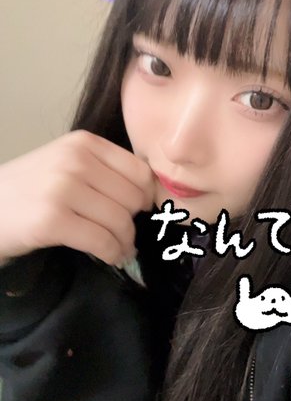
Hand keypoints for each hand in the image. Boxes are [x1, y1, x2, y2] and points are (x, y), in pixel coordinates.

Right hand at [0, 130, 154, 265]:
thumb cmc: (29, 190)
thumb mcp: (65, 165)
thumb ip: (103, 171)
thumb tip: (150, 196)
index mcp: (84, 143)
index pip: (140, 171)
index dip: (146, 196)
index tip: (140, 212)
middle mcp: (75, 160)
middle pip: (133, 198)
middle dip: (134, 223)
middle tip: (127, 237)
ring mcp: (62, 188)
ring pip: (120, 221)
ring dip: (124, 243)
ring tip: (119, 249)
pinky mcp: (52, 219)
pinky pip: (101, 241)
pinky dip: (111, 253)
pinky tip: (109, 257)